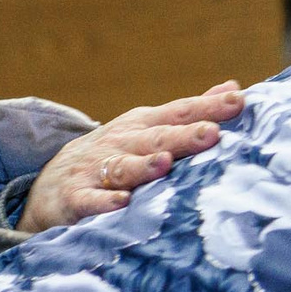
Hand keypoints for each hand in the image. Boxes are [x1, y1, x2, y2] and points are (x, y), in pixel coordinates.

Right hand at [18, 82, 245, 232]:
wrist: (51, 182)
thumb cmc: (114, 153)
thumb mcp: (147, 127)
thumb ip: (189, 112)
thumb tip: (233, 88)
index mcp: (143, 126)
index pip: (180, 113)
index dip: (208, 107)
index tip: (239, 101)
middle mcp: (122, 143)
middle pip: (156, 138)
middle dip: (184, 135)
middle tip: (211, 132)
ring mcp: (97, 169)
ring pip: (122, 167)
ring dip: (143, 165)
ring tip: (165, 163)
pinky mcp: (76, 197)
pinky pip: (90, 199)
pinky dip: (104, 202)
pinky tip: (122, 203)